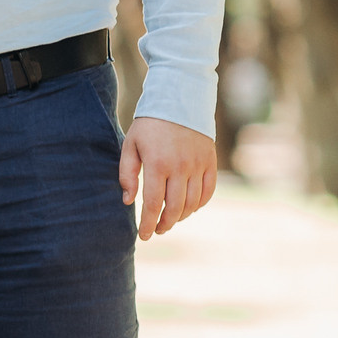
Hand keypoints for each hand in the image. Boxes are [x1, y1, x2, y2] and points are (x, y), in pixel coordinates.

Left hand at [119, 115, 218, 238]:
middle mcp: (180, 167)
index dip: (147, 223)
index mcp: (157, 164)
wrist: (179, 101)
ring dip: (181, 217)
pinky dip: (199, 204)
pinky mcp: (210, 162)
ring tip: (170, 220)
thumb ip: (127, 174)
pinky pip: (208, 191)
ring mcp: (198, 165)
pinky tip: (188, 208)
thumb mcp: (130, 145)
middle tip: (156, 230)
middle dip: (164, 224)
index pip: (152, 204)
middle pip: (174, 208)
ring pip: (192, 203)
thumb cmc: (149, 125)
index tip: (143, 236)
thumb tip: (128, 201)